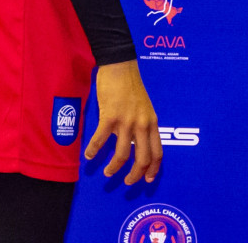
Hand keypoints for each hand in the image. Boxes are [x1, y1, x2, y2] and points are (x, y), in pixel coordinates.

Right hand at [84, 60, 160, 184]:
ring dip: (114, 168)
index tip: (148, 180)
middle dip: (135, 175)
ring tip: (107, 172)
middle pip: (143, 158)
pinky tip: (89, 155)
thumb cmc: (131, 85)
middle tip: (127, 182)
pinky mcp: (110, 116)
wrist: (120, 66)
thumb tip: (136, 142)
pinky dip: (94, 150)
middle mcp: (142, 124)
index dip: (153, 169)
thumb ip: (143, 124)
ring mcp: (126, 121)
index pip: (158, 152)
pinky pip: (101, 140)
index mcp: (152, 122)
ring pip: (122, 154)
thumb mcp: (144, 107)